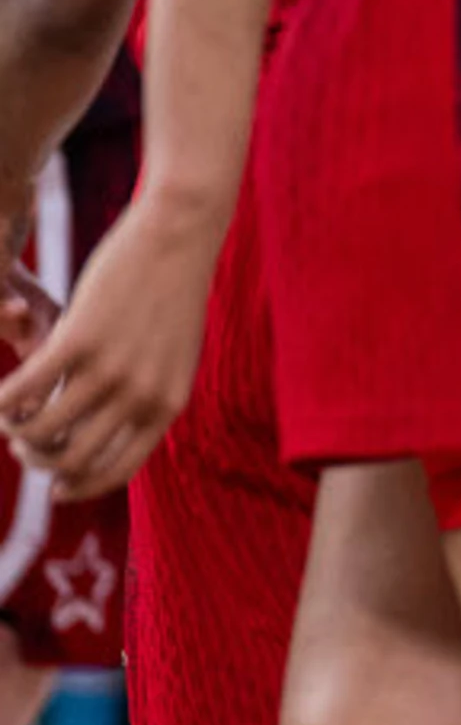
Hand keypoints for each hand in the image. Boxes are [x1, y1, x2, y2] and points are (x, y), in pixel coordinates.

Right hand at [0, 197, 220, 498]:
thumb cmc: (172, 295)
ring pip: (41, 428)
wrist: (179, 236)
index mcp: (168, 404)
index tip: (57, 488)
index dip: (81, 487)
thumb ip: (150, 395)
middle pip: (70, 458)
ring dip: (15, 431)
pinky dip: (2, 402)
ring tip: (9, 419)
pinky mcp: (77, 341)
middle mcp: (140, 395)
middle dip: (40, 460)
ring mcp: (109, 370)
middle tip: (25, 446)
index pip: (118, 470)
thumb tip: (112, 433)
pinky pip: (23, 390)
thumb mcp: (174, 355)